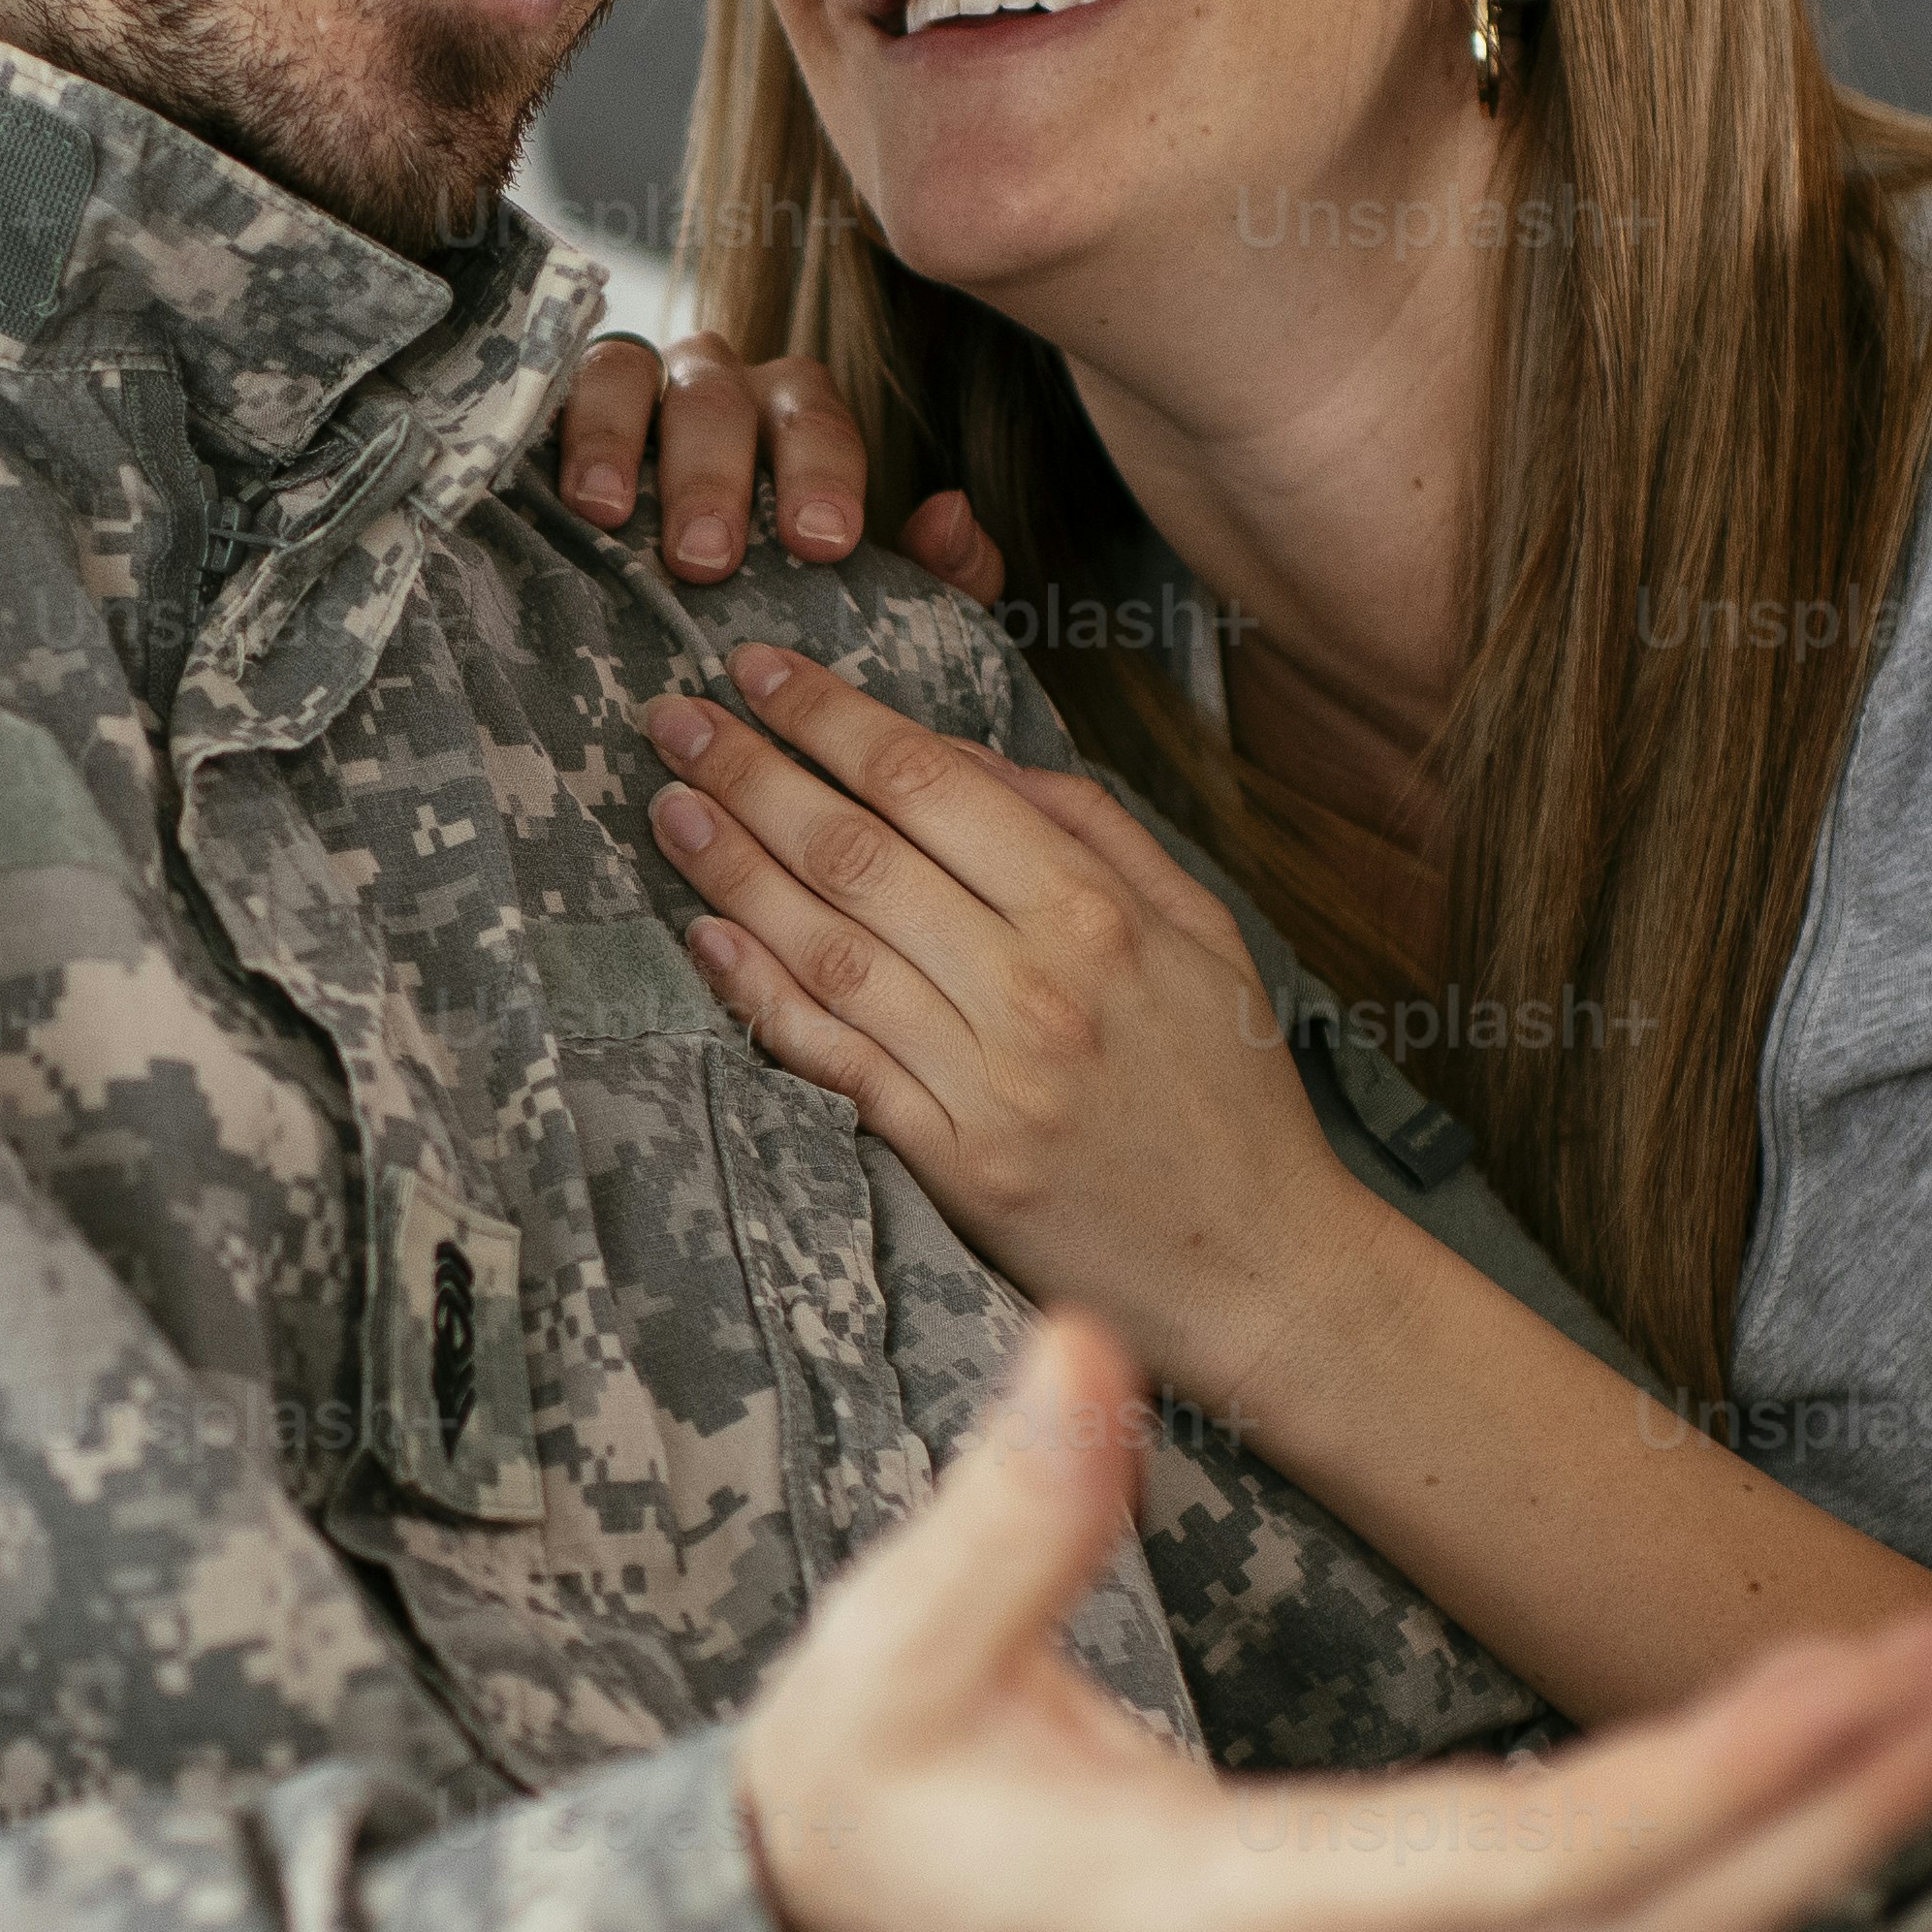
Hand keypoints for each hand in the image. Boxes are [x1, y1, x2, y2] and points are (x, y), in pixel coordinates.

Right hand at [554, 333, 1000, 598]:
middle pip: (717, 395)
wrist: (687, 644)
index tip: (822, 542)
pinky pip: (545, 393)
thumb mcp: (880, 606)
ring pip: (625, 371)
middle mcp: (713, 389)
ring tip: (609, 517)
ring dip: (616, 438)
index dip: (820, 472)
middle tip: (708, 559)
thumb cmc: (785, 612)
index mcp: (794, 417)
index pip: (815, 416)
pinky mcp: (551, 417)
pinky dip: (545, 427)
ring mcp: (627, 393)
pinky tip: (541, 489)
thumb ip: (941, 574)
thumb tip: (950, 515)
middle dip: (714, 473)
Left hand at [645, 639, 1354, 1408]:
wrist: (1261, 1265)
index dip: (832, 716)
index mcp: (1097, 912)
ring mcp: (986, 1079)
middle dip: (752, 771)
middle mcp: (1035, 985)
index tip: (761, 667)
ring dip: (733, 868)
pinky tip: (705, 936)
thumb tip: (971, 756)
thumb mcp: (1202, 930)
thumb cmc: (1230, 1089)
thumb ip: (1092, 830)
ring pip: (829, 947)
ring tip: (669, 805)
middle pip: (859, 852)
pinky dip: (760, 994)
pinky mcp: (952, 1162)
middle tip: (674, 716)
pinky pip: (835, 1060)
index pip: (931, 782)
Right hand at [747, 1311, 1931, 1931]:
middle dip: (1848, 1808)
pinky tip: (1832, 1779)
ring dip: (1827, 1836)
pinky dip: (1742, 1866)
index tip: (1852, 1681)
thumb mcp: (881, 1668)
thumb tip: (1085, 1356)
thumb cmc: (848, 1829)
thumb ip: (999, 1521)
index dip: (1708, 1783)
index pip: (1522, 1867)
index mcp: (1218, 1921)